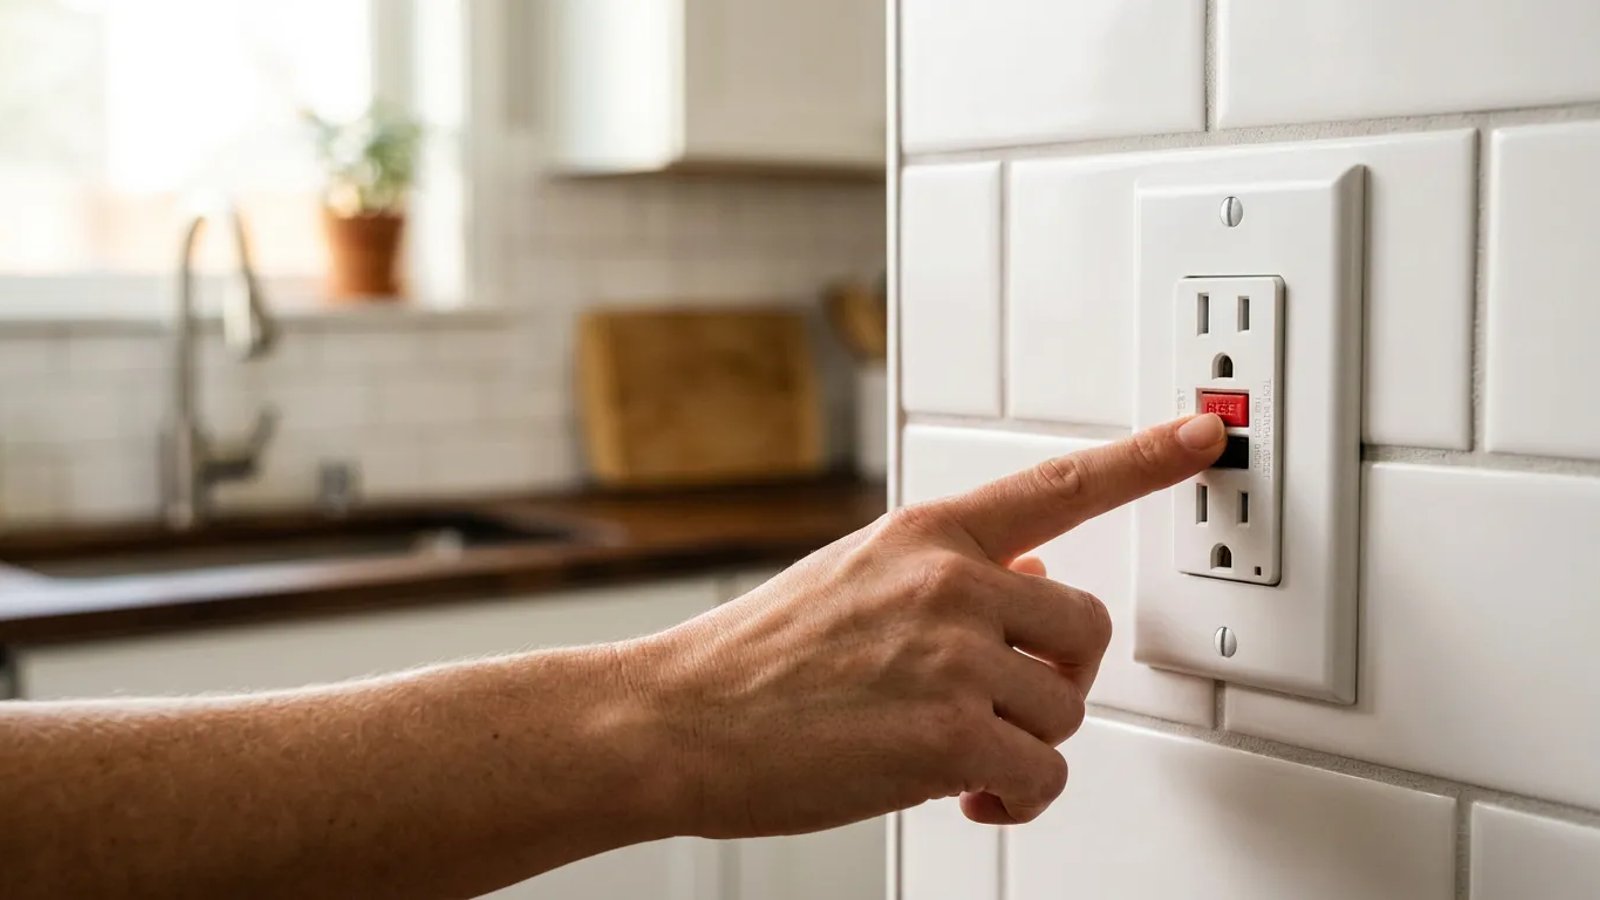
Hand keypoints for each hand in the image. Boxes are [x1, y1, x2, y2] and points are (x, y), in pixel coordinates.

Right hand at [632, 414, 1226, 836]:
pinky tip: (964, 792)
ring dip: (1025, 742)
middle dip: (1055, 676)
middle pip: (1085, 627)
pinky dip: (1015, 796)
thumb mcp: (851, 578)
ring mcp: (951, 655)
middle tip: (1000, 704)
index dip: (1143, 458)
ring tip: (957, 754)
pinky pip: (1042, 773)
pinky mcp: (950, 733)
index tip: (1204, 433)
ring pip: (1066, 708)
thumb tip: (1027, 580)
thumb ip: (943, 573)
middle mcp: (948, 581)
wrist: (677, 721)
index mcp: (925, 534)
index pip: (1057, 486)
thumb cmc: (754, 661)